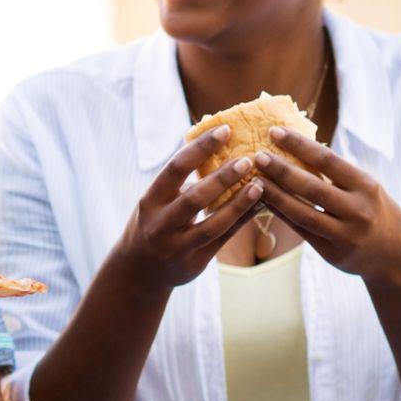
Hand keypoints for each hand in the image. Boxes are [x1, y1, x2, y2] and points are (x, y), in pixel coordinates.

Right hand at [105, 126, 268, 290]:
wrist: (139, 270)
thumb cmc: (155, 222)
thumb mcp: (157, 201)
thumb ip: (181, 182)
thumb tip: (218, 147)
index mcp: (150, 200)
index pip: (176, 168)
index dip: (201, 147)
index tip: (225, 130)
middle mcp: (161, 223)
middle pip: (195, 198)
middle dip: (223, 178)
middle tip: (248, 159)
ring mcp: (177, 245)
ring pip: (213, 224)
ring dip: (239, 203)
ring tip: (260, 184)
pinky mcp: (194, 262)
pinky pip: (223, 239)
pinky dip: (243, 220)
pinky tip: (260, 206)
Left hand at [250, 128, 400, 286]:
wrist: (396, 254)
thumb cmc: (374, 209)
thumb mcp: (365, 187)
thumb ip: (337, 173)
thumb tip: (295, 145)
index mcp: (366, 186)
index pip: (327, 160)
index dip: (299, 145)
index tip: (274, 131)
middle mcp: (358, 210)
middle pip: (311, 187)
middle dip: (281, 170)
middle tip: (256, 155)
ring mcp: (345, 234)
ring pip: (302, 213)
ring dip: (274, 195)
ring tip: (253, 180)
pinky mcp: (333, 253)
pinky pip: (301, 231)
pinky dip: (280, 214)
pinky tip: (262, 201)